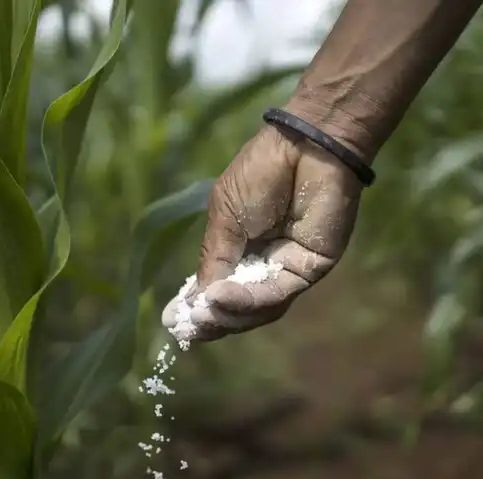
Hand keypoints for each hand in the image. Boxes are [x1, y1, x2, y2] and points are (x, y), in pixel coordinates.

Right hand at [162, 123, 364, 342]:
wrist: (303, 148)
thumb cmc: (260, 173)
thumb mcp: (224, 217)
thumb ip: (214, 260)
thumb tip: (197, 303)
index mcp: (242, 250)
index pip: (220, 290)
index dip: (199, 308)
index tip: (173, 322)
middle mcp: (265, 266)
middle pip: (240, 308)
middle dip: (213, 320)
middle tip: (188, 327)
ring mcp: (288, 270)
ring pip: (259, 309)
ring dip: (229, 315)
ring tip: (205, 312)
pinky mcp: (309, 270)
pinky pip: (276, 294)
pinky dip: (248, 300)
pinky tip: (222, 296)